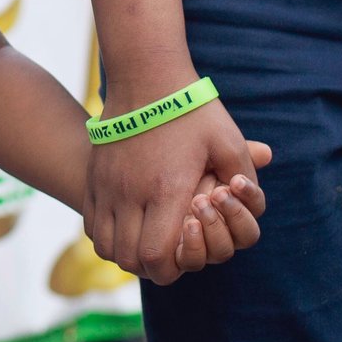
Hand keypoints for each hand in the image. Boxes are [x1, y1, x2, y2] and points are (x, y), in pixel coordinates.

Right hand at [84, 82, 265, 282]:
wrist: (145, 74)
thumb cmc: (191, 108)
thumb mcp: (228, 139)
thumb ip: (245, 175)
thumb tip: (250, 202)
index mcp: (166, 189)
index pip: (157, 257)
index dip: (171, 266)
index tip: (184, 251)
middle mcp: (131, 193)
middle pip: (130, 259)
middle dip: (152, 265)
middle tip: (170, 251)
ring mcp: (107, 186)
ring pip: (107, 247)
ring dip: (128, 254)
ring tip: (149, 241)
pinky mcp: (95, 177)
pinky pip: (92, 226)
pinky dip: (109, 236)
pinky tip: (128, 224)